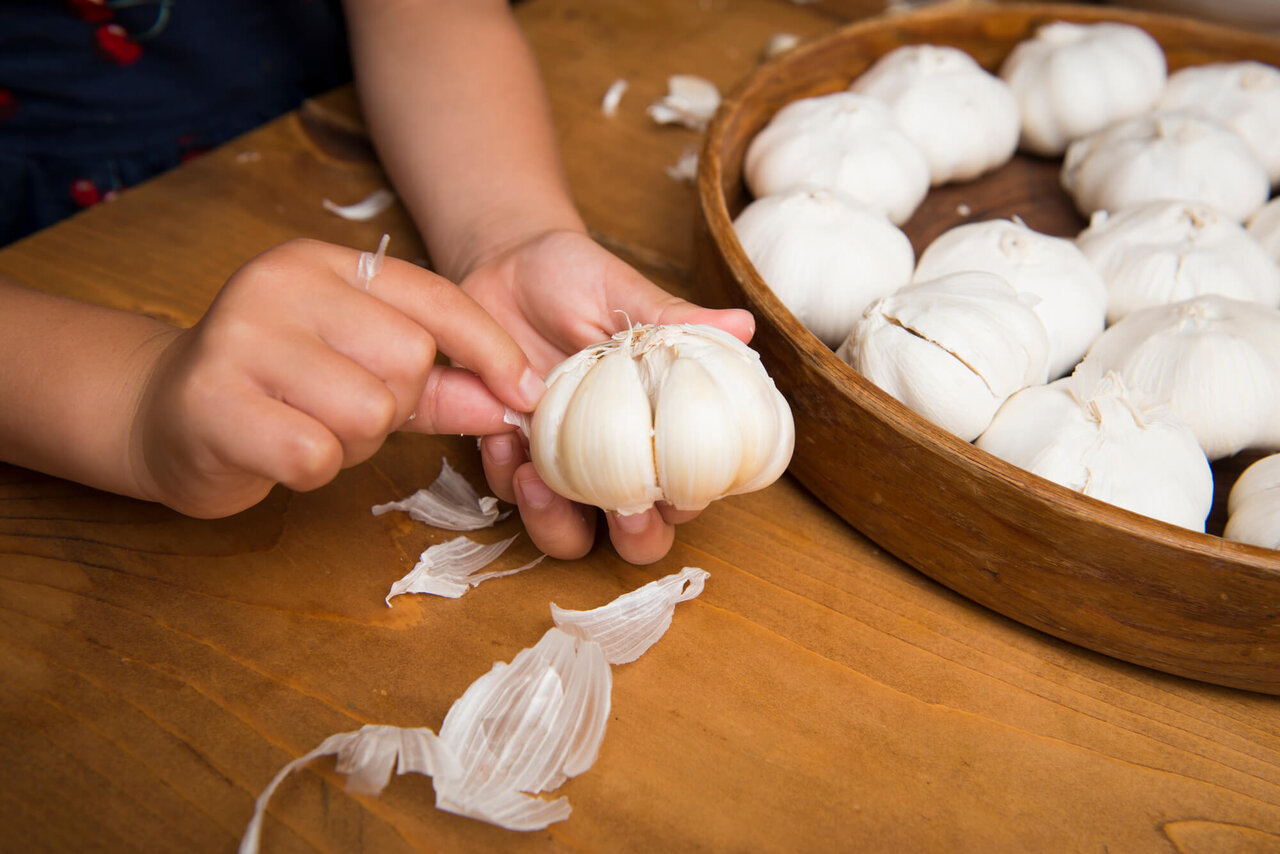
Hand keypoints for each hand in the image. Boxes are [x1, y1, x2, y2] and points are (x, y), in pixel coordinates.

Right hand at [128, 238, 540, 517]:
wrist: (164, 418)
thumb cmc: (280, 393)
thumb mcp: (363, 373)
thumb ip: (441, 384)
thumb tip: (517, 400)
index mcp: (321, 265)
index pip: (432, 296)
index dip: (487, 347)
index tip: (523, 391)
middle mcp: (278, 285)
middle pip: (407, 360)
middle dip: (395, 406)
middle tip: (344, 411)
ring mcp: (239, 337)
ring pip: (367, 411)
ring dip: (353, 442)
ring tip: (310, 427)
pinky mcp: (212, 401)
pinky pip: (316, 453)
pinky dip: (314, 468)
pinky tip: (279, 450)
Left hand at [461, 228, 754, 564]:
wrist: (501, 264)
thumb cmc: (574, 278)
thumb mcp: (624, 293)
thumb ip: (676, 319)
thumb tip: (743, 324)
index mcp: (659, 429)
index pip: (693, 489)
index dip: (692, 502)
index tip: (677, 492)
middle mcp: (616, 461)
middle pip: (640, 537)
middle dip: (636, 537)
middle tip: (623, 512)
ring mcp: (562, 467)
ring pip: (569, 536)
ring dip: (556, 523)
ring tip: (537, 477)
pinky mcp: (510, 456)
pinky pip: (508, 493)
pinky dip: (504, 475)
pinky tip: (502, 432)